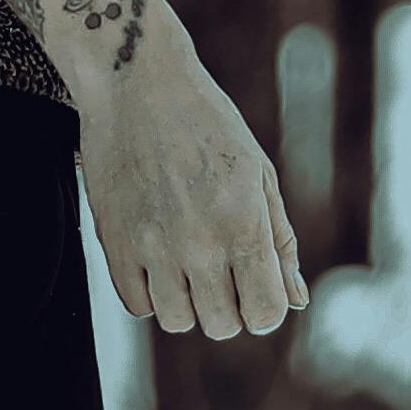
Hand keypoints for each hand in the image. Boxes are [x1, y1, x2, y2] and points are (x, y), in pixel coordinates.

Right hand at [71, 8, 306, 340]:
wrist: (137, 83)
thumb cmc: (207, 123)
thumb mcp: (258, 174)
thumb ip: (279, 241)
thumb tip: (296, 299)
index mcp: (242, 223)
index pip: (265, 313)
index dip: (266, 307)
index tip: (256, 283)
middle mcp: (197, 243)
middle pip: (222, 326)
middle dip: (229, 306)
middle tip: (221, 268)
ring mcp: (151, 247)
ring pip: (177, 322)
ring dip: (188, 302)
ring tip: (187, 262)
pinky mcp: (114, 244)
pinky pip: (137, 305)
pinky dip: (151, 293)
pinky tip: (158, 259)